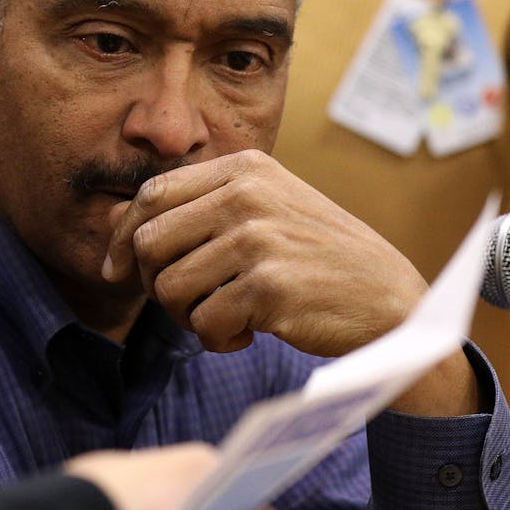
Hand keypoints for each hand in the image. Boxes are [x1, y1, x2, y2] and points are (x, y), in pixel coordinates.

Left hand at [103, 149, 476, 415]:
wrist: (392, 302)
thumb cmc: (319, 261)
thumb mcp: (268, 210)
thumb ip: (206, 209)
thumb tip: (120, 230)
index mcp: (245, 169)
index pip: (152, 194)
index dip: (122, 237)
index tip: (117, 272)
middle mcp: (248, 196)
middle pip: (148, 243)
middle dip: (153, 284)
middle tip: (187, 304)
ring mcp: (257, 240)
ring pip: (168, 287)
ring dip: (187, 317)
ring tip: (226, 318)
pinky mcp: (268, 288)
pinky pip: (203, 324)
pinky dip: (216, 341)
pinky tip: (248, 335)